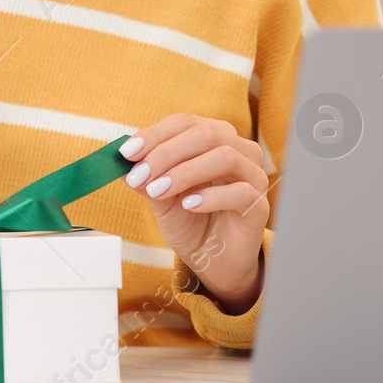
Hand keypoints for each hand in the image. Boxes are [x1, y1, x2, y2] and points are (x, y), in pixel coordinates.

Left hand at [119, 114, 269, 313]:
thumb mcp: (160, 198)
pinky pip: (240, 191)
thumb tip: (122, 163)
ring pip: (224, 156)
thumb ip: (146, 178)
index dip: (154, 134)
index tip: (127, 153)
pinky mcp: (259, 203)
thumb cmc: (189, 221)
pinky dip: (210, 196)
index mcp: (213, 137)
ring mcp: (252, 174)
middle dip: (166, 153)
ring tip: (158, 190)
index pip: (184, 123)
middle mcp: (237, 149)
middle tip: (140, 175)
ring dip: (185, 172)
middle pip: (205, 134)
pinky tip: (188, 205)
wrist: (213, 259)